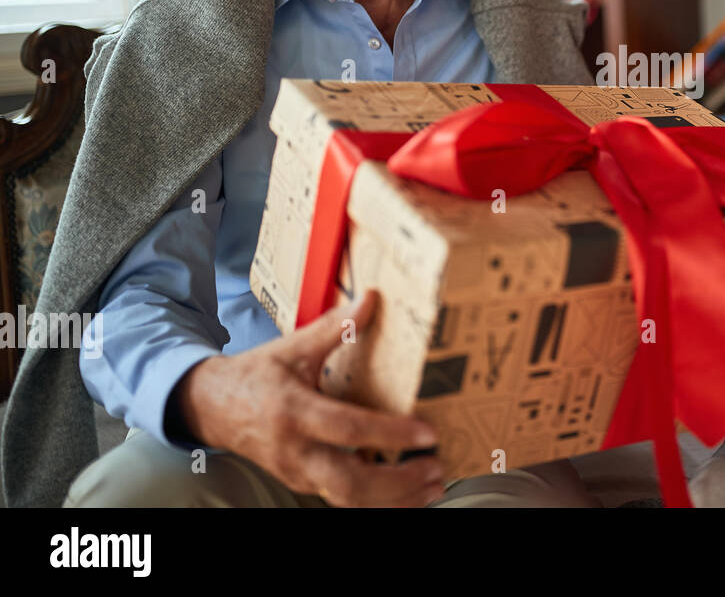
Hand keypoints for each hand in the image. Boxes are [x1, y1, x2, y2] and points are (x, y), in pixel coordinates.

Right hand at [174, 289, 444, 506]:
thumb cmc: (255, 376)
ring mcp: (297, 473)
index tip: (427, 433)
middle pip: (350, 483)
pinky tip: (407, 490)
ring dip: (394, 498)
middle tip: (436, 468)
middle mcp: (295, 450)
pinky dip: (378, 499)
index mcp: (294, 412)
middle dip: (398, 483)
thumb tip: (370, 300)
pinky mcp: (302, 483)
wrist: (211, 407)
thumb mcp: (293, 347)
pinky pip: (343, 499)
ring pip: (348, 500)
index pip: (348, 429)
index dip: (390, 434)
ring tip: (432, 487)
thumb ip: (334, 327)